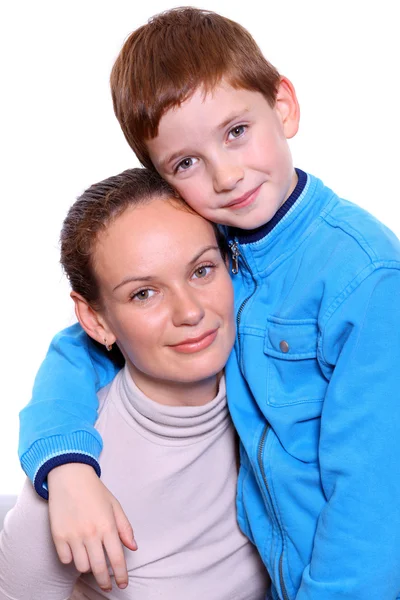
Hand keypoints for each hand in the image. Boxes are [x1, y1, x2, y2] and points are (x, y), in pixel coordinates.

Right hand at [48, 463, 136, 592]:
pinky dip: (71, 559)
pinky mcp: (58, 536)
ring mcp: (73, 535)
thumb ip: (125, 528)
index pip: (117, 559)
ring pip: (82, 567)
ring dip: (88, 567)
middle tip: (108, 586)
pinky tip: (75, 551)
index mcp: (108, 526)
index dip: (121, 575)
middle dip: (105, 582)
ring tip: (91, 559)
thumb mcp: (115, 505)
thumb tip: (133, 548)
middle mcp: (91, 533)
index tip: (123, 584)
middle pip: (99, 569)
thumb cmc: (94, 490)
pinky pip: (65, 559)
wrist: (70, 476)